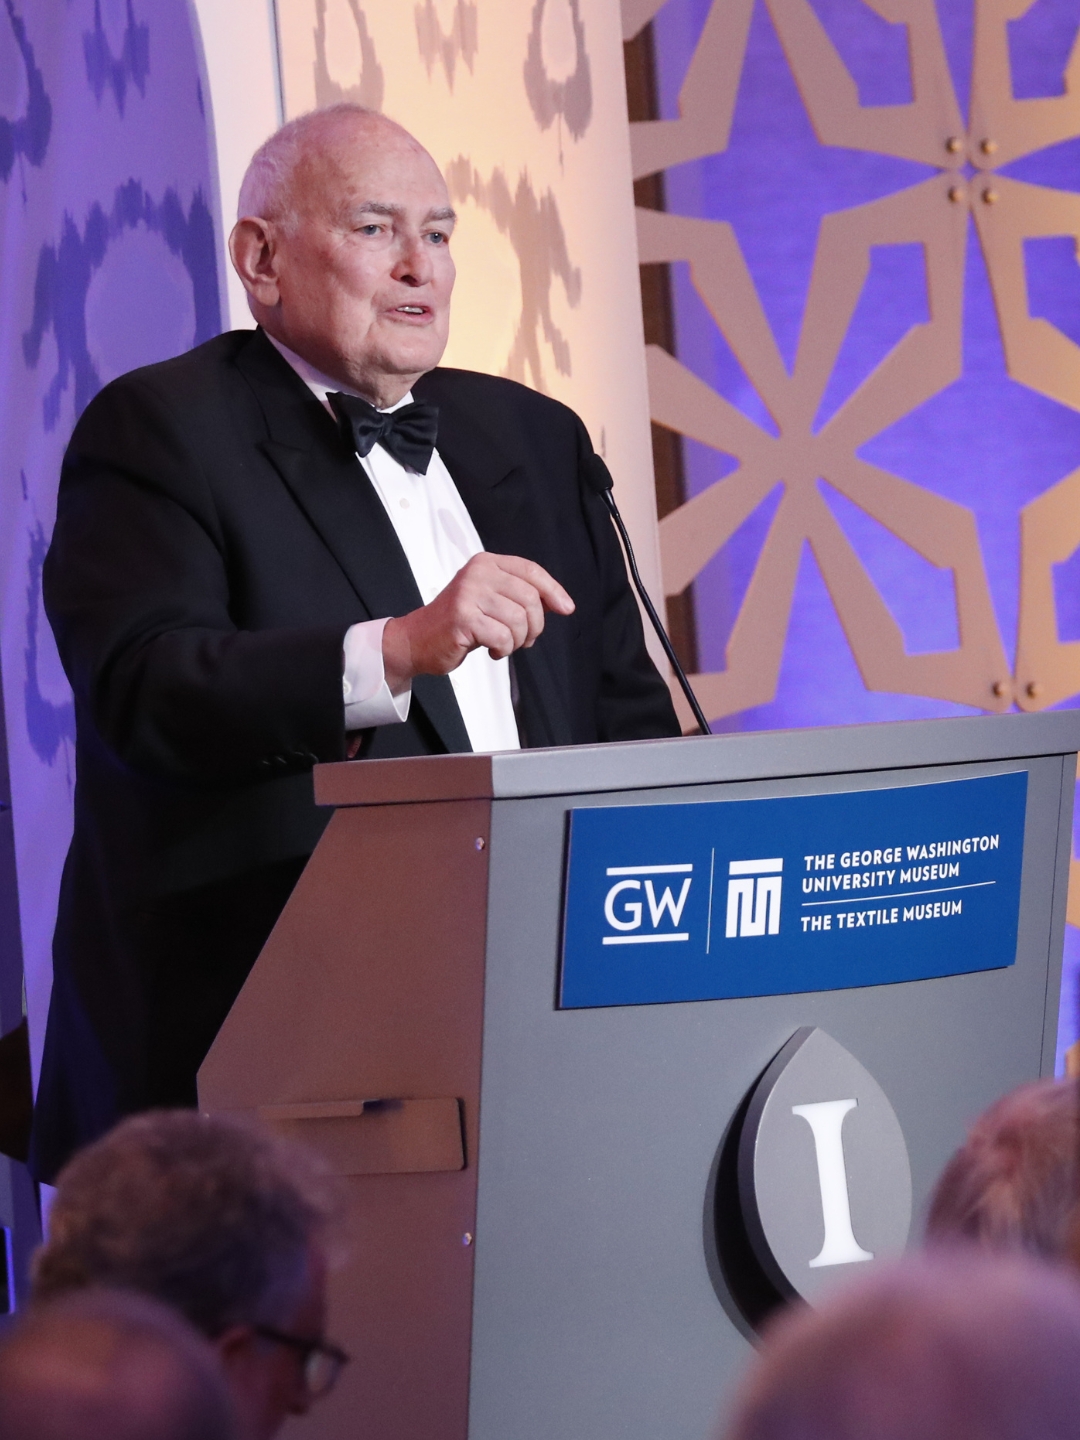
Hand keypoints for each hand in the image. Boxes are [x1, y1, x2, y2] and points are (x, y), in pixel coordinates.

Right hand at [382, 552, 573, 690]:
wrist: (417, 640)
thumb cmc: (459, 622)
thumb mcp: (490, 599)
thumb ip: (519, 595)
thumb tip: (558, 603)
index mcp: (486, 563)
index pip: (531, 571)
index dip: (553, 590)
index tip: (566, 608)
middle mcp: (477, 573)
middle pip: (529, 598)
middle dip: (534, 626)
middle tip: (524, 639)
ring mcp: (468, 594)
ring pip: (518, 620)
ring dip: (517, 641)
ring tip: (503, 644)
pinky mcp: (462, 618)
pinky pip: (502, 637)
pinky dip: (503, 650)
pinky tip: (491, 650)